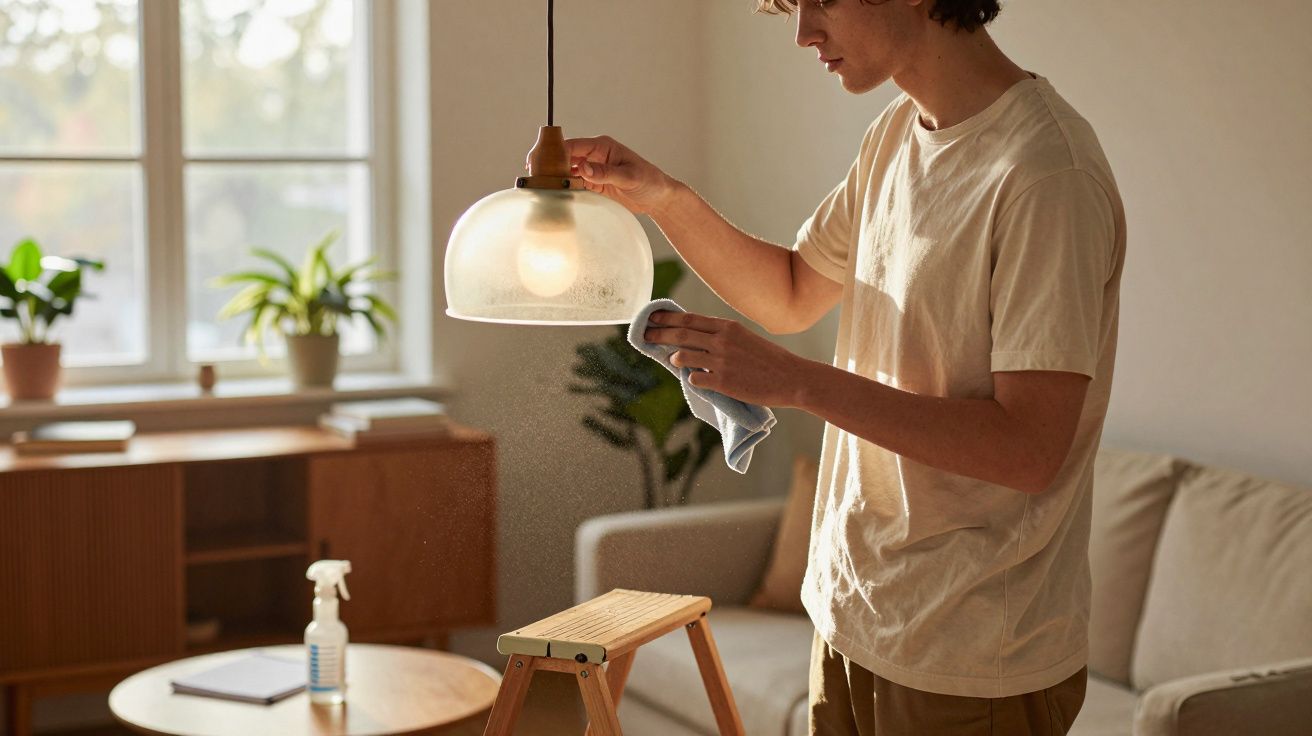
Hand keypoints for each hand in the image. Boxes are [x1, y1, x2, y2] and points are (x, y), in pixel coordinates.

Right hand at [545, 135, 678, 214]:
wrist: (658, 198)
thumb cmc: (649, 181)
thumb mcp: (629, 177)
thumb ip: (606, 173)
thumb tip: (583, 168)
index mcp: (601, 147)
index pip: (571, 146)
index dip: (553, 152)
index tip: (539, 162)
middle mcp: (593, 156)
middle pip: (563, 157)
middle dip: (548, 164)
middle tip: (532, 175)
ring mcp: (592, 171)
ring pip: (565, 172)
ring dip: (553, 178)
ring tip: (538, 187)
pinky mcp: (593, 185)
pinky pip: (573, 186)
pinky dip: (563, 190)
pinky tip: (552, 196)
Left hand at [643, 310, 810, 407]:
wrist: (791, 378)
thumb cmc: (770, 359)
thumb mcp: (745, 338)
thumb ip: (722, 335)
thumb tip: (697, 336)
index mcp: (727, 327)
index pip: (689, 319)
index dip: (667, 318)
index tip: (651, 318)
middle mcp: (721, 340)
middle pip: (680, 334)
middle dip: (658, 334)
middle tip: (644, 336)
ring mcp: (721, 361)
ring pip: (682, 356)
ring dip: (674, 358)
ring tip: (673, 360)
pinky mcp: (723, 381)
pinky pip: (695, 378)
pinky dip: (691, 379)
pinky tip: (695, 379)